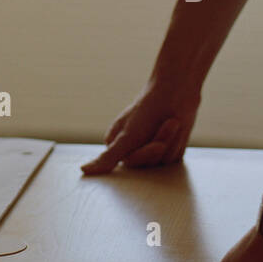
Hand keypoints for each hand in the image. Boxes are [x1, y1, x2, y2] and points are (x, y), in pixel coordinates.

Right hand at [81, 77, 200, 173]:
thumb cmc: (148, 109)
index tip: (155, 142)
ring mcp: (151, 151)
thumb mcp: (127, 135)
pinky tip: (176, 129)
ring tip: (172, 122)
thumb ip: (108, 158)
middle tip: (167, 124)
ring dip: (170, 140)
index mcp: (117, 145)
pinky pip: (174, 158)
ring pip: (162, 161)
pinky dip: (177, 143)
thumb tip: (84, 170)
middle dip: (160, 143)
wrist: (176, 91)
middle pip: (147, 164)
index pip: (130, 163)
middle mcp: (133, 149)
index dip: (144, 153)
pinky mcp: (167, 150)